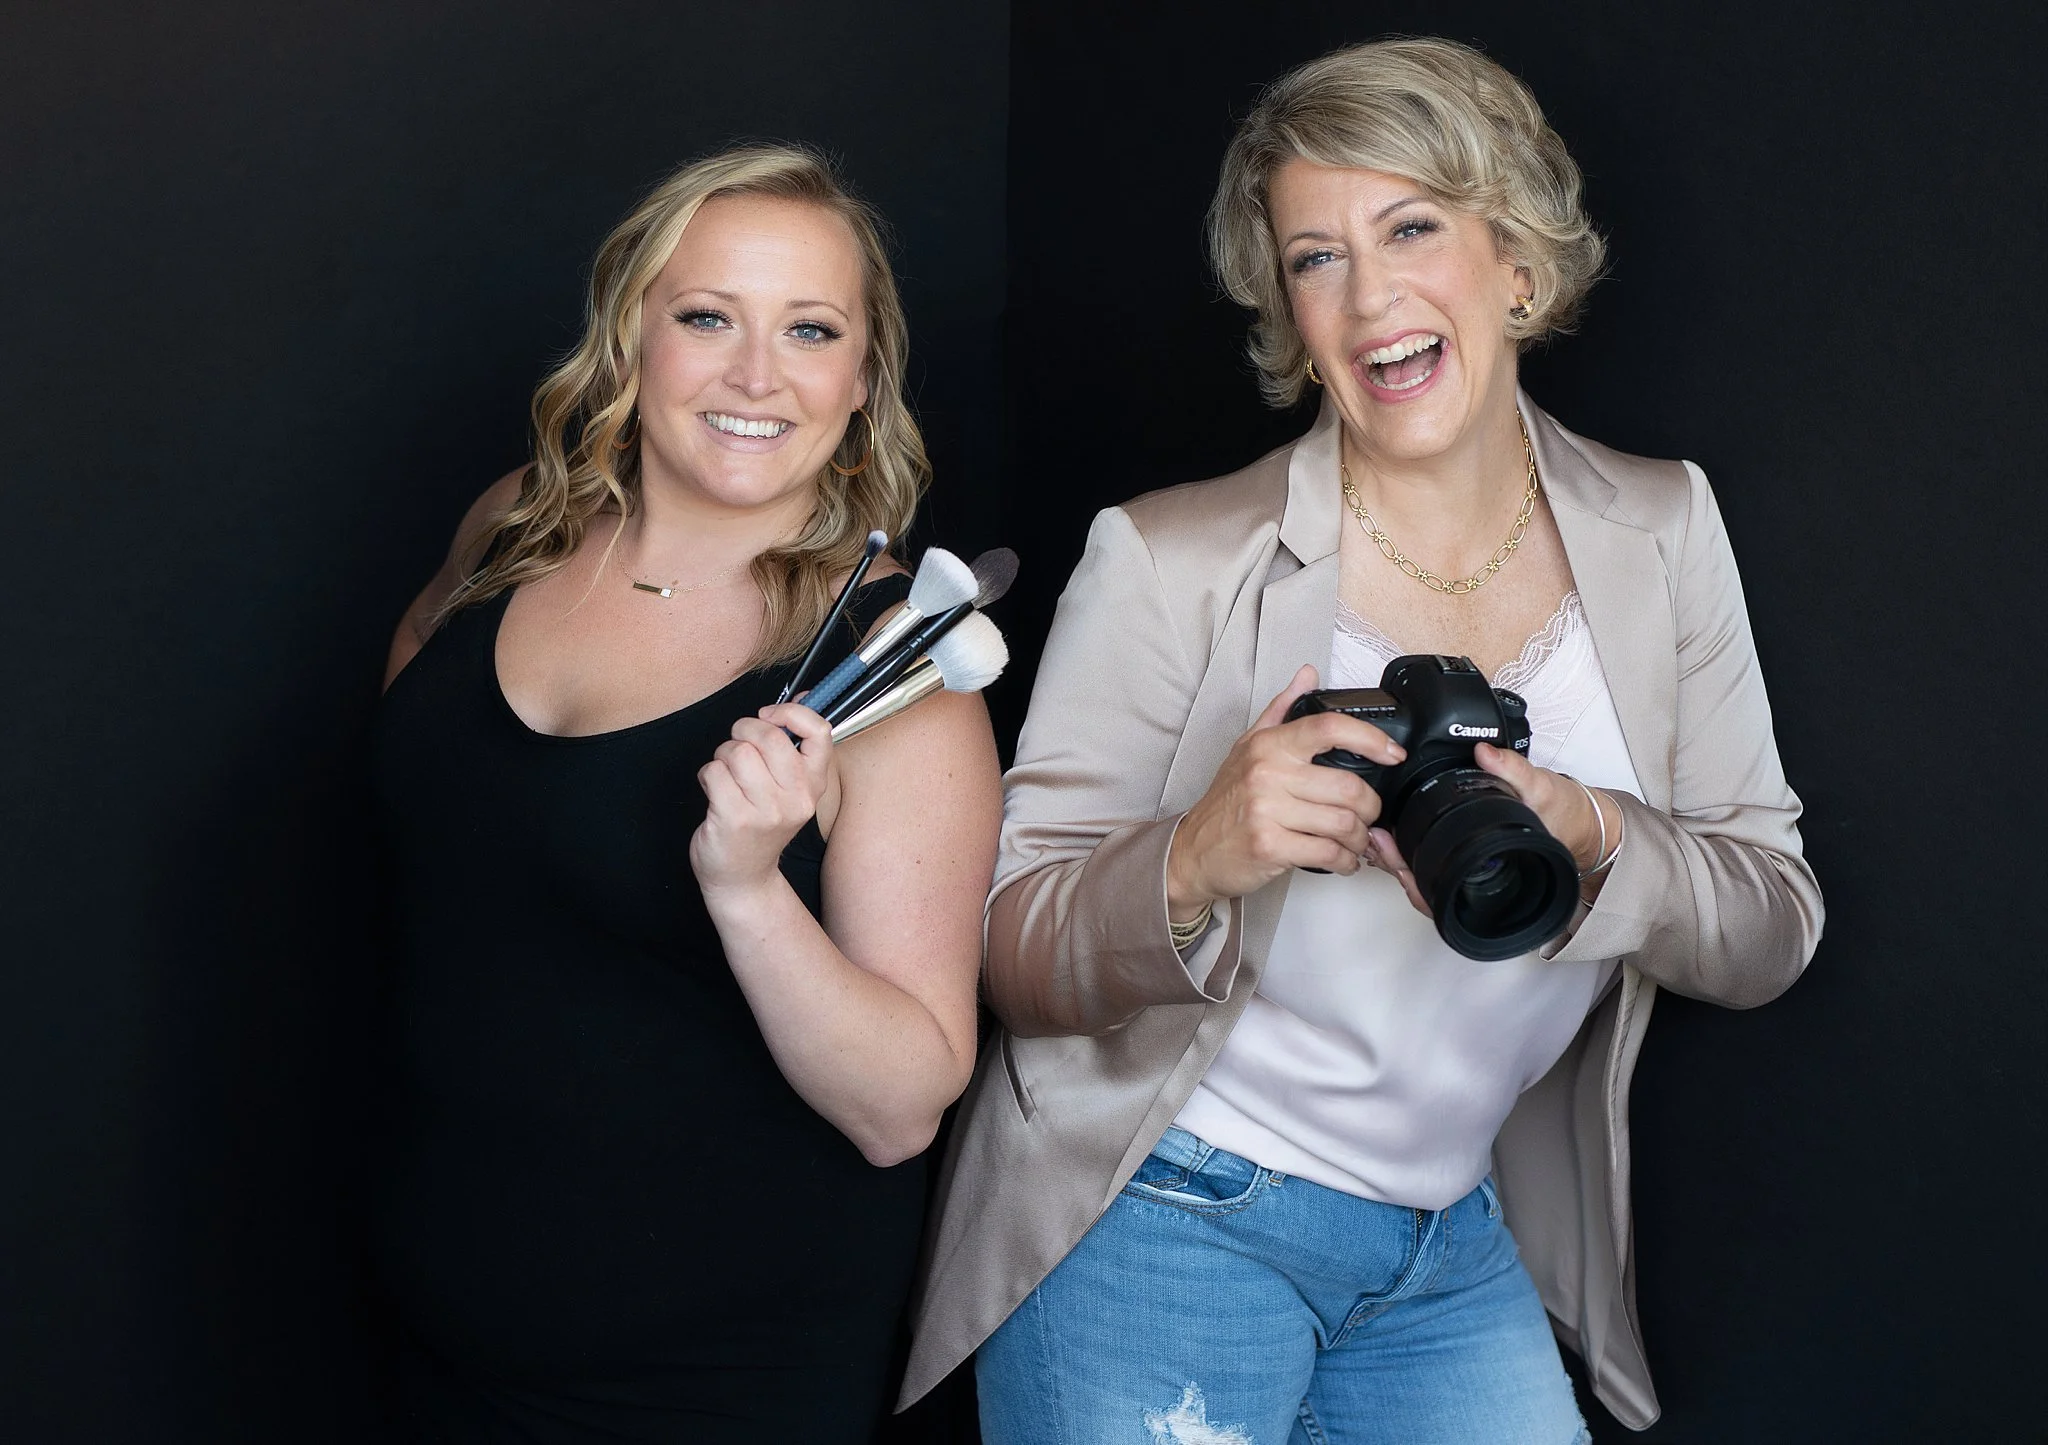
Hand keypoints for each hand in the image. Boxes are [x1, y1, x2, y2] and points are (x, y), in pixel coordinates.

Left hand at [690, 703, 839, 896]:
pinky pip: (714, 772)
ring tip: (726, 774)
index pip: (819, 732)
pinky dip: (708, 775)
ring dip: (723, 755)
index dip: (790, 712)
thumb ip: (796, 745)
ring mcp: (767, 811)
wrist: (744, 877)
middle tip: (737, 744)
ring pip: (737, 752)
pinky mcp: (735, 819)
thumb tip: (805, 695)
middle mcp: (797, 799)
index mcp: (814, 785)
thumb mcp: (790, 788)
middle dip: (743, 730)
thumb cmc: (761, 824)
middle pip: (769, 736)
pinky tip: (715, 792)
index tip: (770, 716)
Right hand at [1165, 664, 1406, 918]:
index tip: (1393, 754)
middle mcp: (1267, 773)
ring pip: (1343, 824)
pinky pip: (1328, 853)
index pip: (1328, 728)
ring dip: (1359, 839)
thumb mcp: (1247, 748)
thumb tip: (1308, 674)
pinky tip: (1341, 860)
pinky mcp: (1270, 846)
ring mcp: (1267, 811)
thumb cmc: (1225, 802)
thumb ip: (1281, 711)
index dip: (1370, 739)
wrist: (1192, 851)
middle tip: (1367, 817)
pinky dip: (1344, 861)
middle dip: (1370, 809)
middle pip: (1348, 787)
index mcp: (1269, 746)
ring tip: (1354, 842)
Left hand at [1365, 742, 1615, 917]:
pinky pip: (1433, 863)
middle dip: (1397, 867)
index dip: (1415, 882)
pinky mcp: (1467, 855)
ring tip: (1378, 835)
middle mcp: (1478, 878)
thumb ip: (1513, 771)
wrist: (1582, 824)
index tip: (1393, 856)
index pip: (1444, 895)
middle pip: (1425, 887)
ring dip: (1399, 859)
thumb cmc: (1564, 817)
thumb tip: (1485, 752)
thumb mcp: (1543, 789)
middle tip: (1375, 840)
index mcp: (1493, 872)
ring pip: (1425, 878)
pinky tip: (1396, 833)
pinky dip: (1412, 851)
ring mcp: (1471, 870)